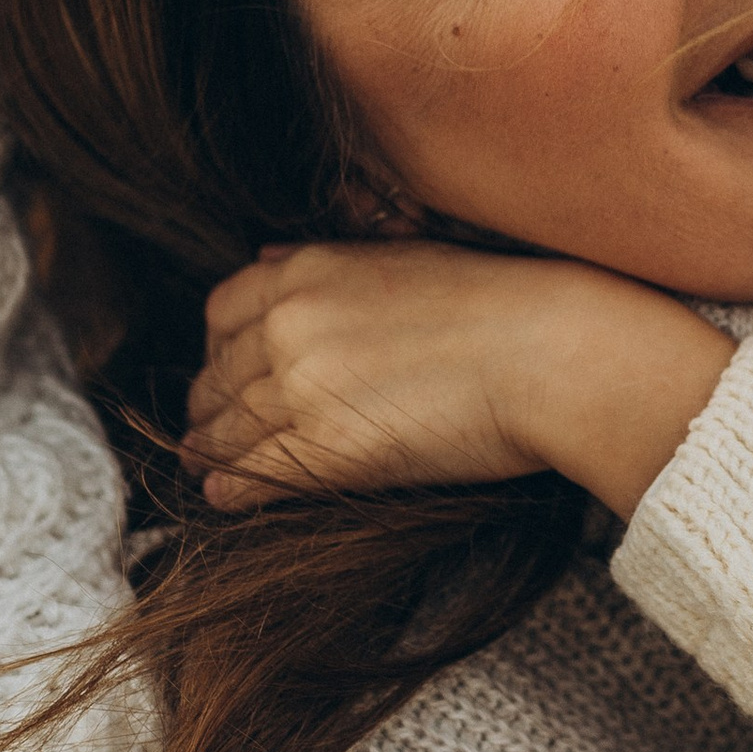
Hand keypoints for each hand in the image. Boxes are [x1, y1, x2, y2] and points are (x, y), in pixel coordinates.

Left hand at [185, 242, 733, 523]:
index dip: (216, 345)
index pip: (225, 310)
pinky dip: (232, 488)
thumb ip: (328, 261)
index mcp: (308, 271)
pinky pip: (256, 474)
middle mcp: (290, 326)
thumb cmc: (502, 300)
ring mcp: (303, 389)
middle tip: (204, 425)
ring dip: (212, 447)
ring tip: (201, 462)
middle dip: (209, 402)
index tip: (222, 367)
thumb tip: (265, 256)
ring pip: (229, 427)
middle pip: (220, 373)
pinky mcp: (328, 451)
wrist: (552, 351)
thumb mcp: (404, 254)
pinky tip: (220, 497)